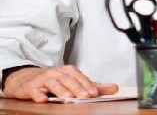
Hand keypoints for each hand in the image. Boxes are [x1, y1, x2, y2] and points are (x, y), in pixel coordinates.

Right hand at [3, 66, 117, 102]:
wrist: (28, 78)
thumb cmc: (55, 80)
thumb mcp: (74, 81)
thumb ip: (93, 85)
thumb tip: (114, 88)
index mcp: (69, 71)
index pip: (81, 78)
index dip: (88, 86)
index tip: (95, 94)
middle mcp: (57, 73)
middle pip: (69, 80)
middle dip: (77, 88)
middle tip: (85, 96)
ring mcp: (43, 79)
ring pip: (53, 84)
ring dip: (61, 91)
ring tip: (68, 98)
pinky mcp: (31, 87)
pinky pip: (35, 91)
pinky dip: (39, 95)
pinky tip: (43, 99)